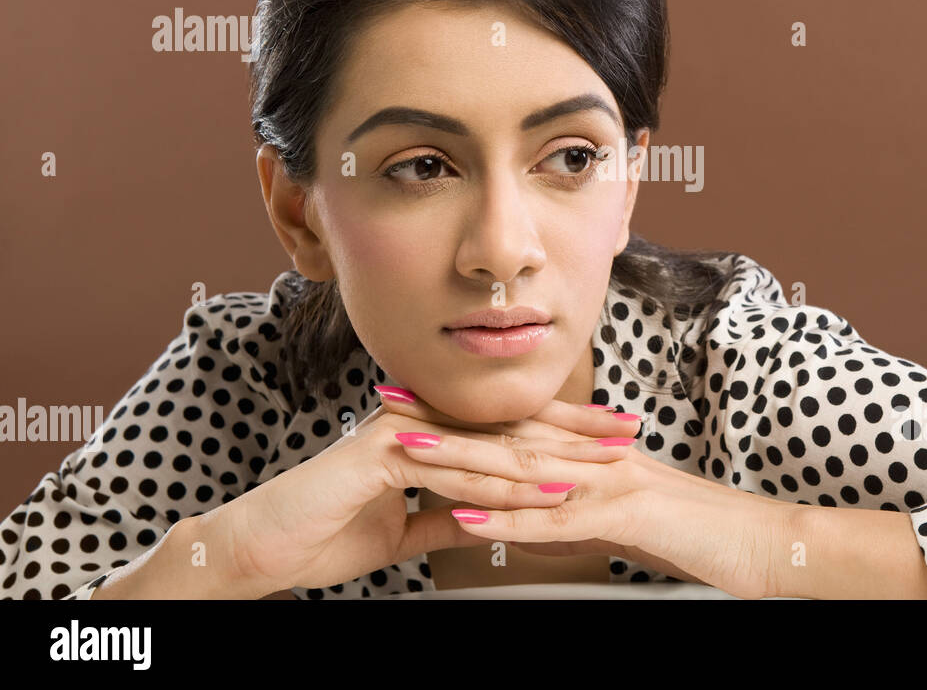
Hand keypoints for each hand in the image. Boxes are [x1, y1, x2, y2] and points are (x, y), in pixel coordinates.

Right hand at [198, 387, 640, 595]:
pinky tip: (540, 493)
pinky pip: (455, 472)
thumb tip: (486, 519)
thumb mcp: (402, 529)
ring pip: (493, 446)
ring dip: (553, 458)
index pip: (508, 429)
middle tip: (629, 432)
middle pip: (513, 425)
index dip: (563, 432)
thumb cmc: (322, 531)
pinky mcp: (382, 452)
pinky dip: (500, 487)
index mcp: (428, 432)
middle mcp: (420, 420)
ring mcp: (402, 430)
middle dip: (577, 431)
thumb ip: (445, 515)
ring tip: (603, 465)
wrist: (260, 545)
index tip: (609, 438)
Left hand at [394, 410, 797, 599]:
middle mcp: (599, 457)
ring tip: (408, 449)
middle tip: (386, 406)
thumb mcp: (633, 519)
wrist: (768, 542)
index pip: (518, 428)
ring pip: (525, 468)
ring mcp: (614, 481)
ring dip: (463, 458)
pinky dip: (514, 518)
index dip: (462, 414)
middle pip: (509, 435)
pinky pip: (563, 518)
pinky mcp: (629, 514)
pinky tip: (471, 518)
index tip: (411, 404)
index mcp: (597, 454)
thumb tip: (540, 521)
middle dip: (445, 420)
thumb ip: (584, 514)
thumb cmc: (705, 534)